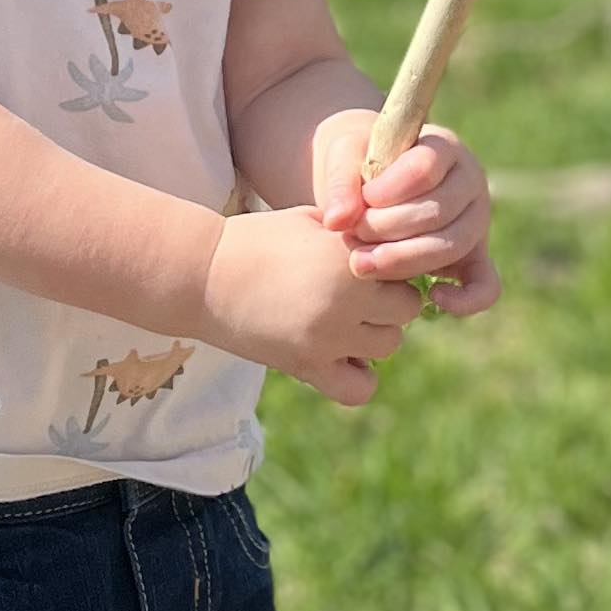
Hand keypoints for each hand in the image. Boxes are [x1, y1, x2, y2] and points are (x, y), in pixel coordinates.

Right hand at [201, 207, 424, 406]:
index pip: (407, 268)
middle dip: (389, 301)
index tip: (370, 264)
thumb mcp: (312, 221)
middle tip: (361, 294)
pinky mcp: (306, 367)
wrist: (202, 275)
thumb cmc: (258, 239)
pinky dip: (358, 377)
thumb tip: (400, 238)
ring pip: (389, 346)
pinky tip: (341, 356)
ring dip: (374, 334)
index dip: (393, 265)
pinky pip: (359, 389)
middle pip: (406, 311)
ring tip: (345, 321)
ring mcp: (327, 338)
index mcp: (348, 258)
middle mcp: (345, 300)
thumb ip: (358, 231)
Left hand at [310, 111, 500, 320]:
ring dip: (404, 260)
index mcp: (443, 147)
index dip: (389, 188)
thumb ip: (340, 182)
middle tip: (351, 235)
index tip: (361, 200)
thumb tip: (338, 221)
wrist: (366, 183)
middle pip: (438, 212)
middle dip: (387, 229)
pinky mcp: (474, 257)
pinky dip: (464, 299)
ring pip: (452, 246)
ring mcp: (476, 220)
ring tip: (362, 263)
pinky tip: (431, 296)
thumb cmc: (358, 162)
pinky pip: (485, 285)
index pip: (425, 167)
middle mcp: (469, 182)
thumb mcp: (343, 156)